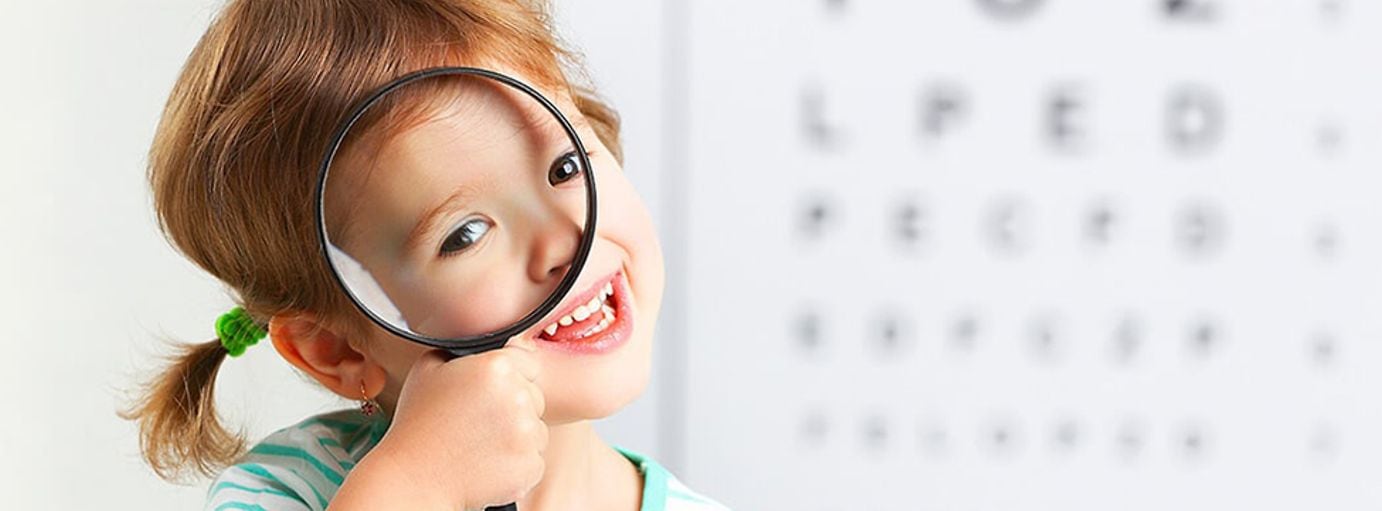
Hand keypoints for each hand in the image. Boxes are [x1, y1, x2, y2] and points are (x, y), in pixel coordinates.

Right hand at [365, 346, 546, 508]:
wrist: (414, 478)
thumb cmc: (418, 424)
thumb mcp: (428, 370)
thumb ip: (461, 351)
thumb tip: (482, 345)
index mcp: (496, 367)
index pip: (527, 361)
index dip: (511, 376)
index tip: (493, 393)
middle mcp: (517, 396)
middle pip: (534, 396)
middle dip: (514, 408)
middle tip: (479, 422)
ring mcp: (526, 433)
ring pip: (537, 430)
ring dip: (517, 437)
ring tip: (480, 445)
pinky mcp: (530, 464)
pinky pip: (534, 459)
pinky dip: (516, 465)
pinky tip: (487, 464)